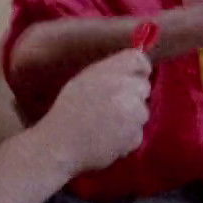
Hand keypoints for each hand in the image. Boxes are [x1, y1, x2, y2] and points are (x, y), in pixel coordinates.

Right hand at [39, 49, 151, 172]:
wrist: (59, 144)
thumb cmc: (67, 112)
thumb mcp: (83, 81)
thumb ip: (109, 73)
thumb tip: (134, 73)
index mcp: (108, 71)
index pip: (137, 59)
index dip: (140, 68)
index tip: (138, 76)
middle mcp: (125, 88)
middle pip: (144, 86)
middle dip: (133, 95)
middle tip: (113, 106)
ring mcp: (133, 112)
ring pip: (142, 112)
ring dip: (131, 118)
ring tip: (107, 125)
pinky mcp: (135, 134)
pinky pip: (138, 133)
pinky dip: (127, 138)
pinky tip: (108, 139)